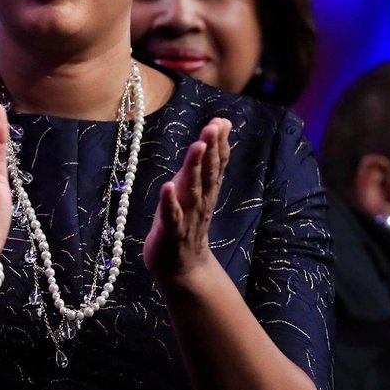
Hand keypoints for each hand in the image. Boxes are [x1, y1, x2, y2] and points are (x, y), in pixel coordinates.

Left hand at [143, 118, 231, 282]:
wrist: (182, 268)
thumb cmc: (186, 222)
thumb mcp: (197, 190)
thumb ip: (206, 163)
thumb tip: (218, 129)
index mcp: (206, 191)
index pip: (216, 164)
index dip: (219, 143)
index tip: (222, 121)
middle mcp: (200, 201)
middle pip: (208, 173)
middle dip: (211, 149)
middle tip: (214, 126)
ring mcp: (187, 217)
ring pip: (192, 189)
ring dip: (195, 168)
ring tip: (197, 147)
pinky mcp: (171, 232)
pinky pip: (171, 216)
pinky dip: (170, 202)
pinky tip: (168, 186)